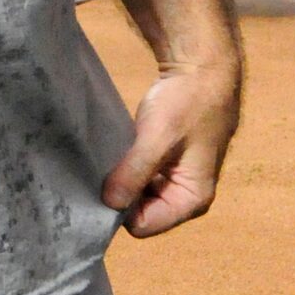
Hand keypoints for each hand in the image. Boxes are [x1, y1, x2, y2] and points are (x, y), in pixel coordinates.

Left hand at [101, 63, 240, 237]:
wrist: (201, 70)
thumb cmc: (186, 104)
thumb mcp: (158, 137)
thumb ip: (135, 172)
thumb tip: (109, 204)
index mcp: (191, 200)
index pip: (144, 225)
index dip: (120, 210)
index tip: (98, 186)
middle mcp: (183, 197)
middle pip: (139, 212)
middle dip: (118, 195)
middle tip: (94, 171)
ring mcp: (173, 181)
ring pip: (136, 194)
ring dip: (119, 180)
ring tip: (100, 160)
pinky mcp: (163, 164)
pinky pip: (137, 177)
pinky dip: (123, 168)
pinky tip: (110, 152)